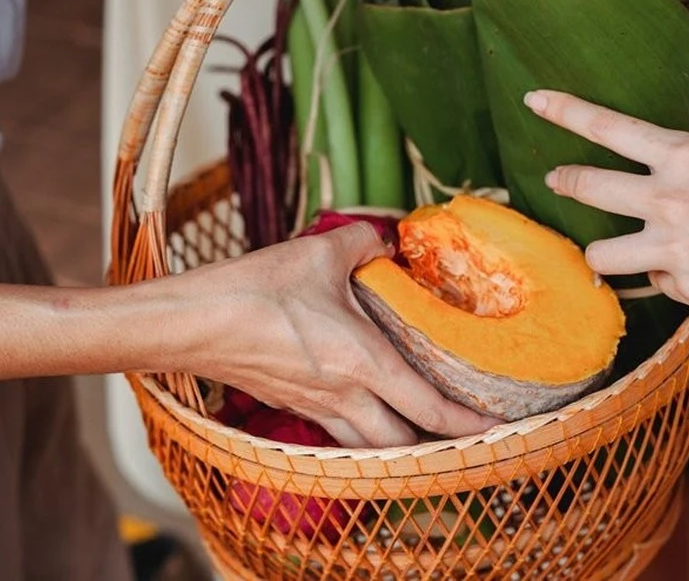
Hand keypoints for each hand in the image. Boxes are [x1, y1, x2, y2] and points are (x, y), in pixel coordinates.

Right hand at [181, 221, 499, 446]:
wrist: (192, 323)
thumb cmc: (254, 290)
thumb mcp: (318, 253)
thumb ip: (363, 243)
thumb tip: (386, 241)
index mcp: (362, 362)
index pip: (429, 408)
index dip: (468, 423)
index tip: (496, 426)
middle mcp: (344, 396)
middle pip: (403, 446)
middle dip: (436, 446)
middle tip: (461, 431)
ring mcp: (314, 408)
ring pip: (370, 448)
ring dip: (398, 445)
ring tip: (419, 429)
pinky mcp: (290, 406)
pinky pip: (339, 434)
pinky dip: (362, 433)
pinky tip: (366, 411)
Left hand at [524, 90, 688, 309]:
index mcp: (686, 156)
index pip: (608, 127)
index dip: (564, 111)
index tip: (533, 100)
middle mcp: (671, 200)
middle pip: (587, 188)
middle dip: (565, 182)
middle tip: (556, 179)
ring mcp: (676, 249)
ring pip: (600, 254)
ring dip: (604, 251)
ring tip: (615, 248)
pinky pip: (657, 285)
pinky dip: (670, 281)